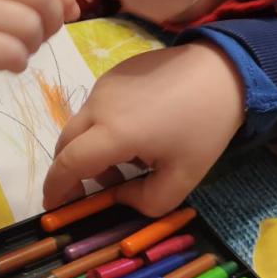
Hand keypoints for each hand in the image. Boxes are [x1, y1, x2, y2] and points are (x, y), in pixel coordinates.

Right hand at [43, 42, 244, 216]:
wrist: (222, 70)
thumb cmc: (205, 126)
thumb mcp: (183, 178)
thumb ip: (145, 202)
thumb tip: (118, 196)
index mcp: (114, 133)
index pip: (68, 164)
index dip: (55, 188)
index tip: (53, 207)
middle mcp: (99, 106)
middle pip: (65, 143)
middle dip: (70, 171)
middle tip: (93, 190)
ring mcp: (103, 85)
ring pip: (80, 125)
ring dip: (90, 150)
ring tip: (127, 162)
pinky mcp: (112, 74)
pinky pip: (95, 107)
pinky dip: (102, 128)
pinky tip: (137, 134)